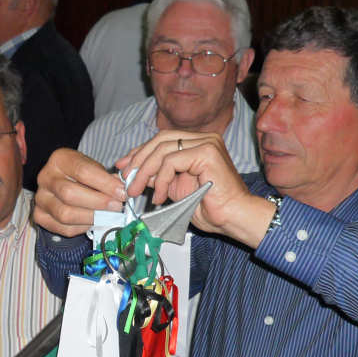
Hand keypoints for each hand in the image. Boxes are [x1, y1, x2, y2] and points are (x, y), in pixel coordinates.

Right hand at [33, 148, 128, 237]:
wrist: (63, 182)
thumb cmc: (82, 174)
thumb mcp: (94, 168)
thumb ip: (107, 178)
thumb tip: (122, 192)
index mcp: (59, 159)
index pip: (83, 171)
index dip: (105, 184)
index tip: (122, 193)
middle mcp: (45, 177)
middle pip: (70, 194)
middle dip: (98, 203)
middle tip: (117, 207)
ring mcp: (40, 198)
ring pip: (65, 214)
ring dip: (92, 218)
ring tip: (108, 216)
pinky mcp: (40, 216)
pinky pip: (63, 228)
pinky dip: (82, 228)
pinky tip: (94, 222)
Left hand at [116, 130, 272, 246]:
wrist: (233, 218)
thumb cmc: (211, 208)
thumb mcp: (175, 189)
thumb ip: (159, 177)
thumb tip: (135, 173)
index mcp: (198, 143)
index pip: (162, 140)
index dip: (140, 152)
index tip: (123, 167)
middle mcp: (204, 138)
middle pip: (160, 139)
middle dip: (138, 159)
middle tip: (126, 179)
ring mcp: (207, 142)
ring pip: (163, 149)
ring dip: (145, 172)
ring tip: (138, 192)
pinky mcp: (207, 152)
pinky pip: (171, 161)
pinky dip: (160, 179)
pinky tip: (159, 196)